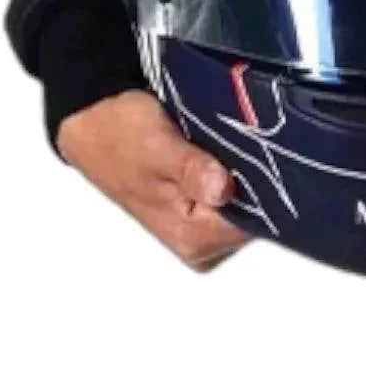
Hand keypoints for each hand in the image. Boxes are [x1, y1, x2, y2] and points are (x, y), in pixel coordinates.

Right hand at [56, 89, 250, 271]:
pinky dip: (239, 167)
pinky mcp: (202, 205)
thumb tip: (223, 189)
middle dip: (260, 176)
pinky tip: (229, 145)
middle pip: (258, 212)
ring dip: (249, 169)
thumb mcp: (159, 148)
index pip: (259, 222)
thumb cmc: (120, 135)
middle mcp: (199, 242)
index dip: (269, 186)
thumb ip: (193, 171)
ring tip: (232, 139)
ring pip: (250, 199)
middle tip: (246, 141)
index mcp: (192, 240)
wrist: (95, 122)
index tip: (269, 155)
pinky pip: (238, 190)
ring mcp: (201, 225)